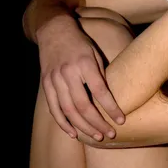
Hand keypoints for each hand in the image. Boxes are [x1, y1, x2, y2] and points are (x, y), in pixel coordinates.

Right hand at [37, 18, 124, 140]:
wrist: (54, 31)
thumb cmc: (79, 42)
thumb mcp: (94, 52)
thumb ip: (100, 74)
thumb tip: (110, 98)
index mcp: (84, 63)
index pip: (100, 91)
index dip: (111, 108)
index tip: (121, 120)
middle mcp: (68, 72)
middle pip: (83, 105)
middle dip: (98, 122)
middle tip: (110, 133)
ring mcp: (54, 79)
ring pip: (68, 110)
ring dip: (83, 127)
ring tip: (96, 136)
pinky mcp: (46, 84)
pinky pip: (54, 108)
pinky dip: (63, 123)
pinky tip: (74, 133)